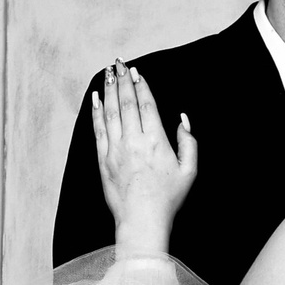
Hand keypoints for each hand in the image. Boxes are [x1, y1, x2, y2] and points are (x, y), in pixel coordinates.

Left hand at [93, 61, 197, 250]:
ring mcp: (116, 150)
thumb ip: (188, 142)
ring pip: (111, 112)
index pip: (146, 105)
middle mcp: (134, 141)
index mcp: (156, 141)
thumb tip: (182, 119)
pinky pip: (98, 130)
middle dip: (123, 80)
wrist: (142, 220)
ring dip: (109, 90)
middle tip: (119, 63)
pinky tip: (95, 98)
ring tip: (108, 73)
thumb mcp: (189, 171)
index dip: (141, 85)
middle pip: (127, 103)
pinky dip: (96, 112)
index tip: (137, 72)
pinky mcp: (103, 161)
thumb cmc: (168, 198)